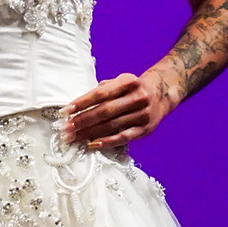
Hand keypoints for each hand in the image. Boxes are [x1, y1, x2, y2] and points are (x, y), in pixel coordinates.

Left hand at [64, 68, 179, 151]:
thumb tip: (76, 106)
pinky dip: (107, 142)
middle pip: (104, 111)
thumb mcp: (120, 82)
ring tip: (73, 137)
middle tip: (65, 128)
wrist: (162, 93)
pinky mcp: (145, 129)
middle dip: (82, 121)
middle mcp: (137, 97)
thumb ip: (102, 91)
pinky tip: (92, 144)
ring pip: (111, 126)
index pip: (100, 94)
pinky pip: (123, 137)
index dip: (81, 103)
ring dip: (89, 133)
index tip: (65, 111)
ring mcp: (142, 114)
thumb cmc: (132, 89)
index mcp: (128, 82)